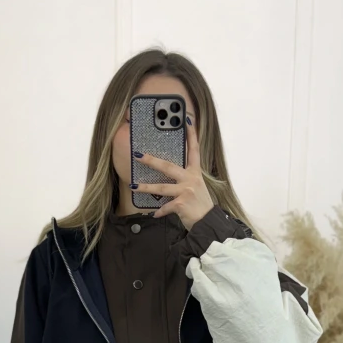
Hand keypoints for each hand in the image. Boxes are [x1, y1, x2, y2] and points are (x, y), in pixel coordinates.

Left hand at [131, 114, 213, 230]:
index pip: (194, 150)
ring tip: (133, 186)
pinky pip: (165, 207)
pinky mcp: (181, 203)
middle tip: (138, 155)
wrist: (208, 222)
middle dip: (151, 160)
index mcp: (195, 172)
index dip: (191, 134)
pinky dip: (159, 211)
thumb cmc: (200, 205)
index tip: (186, 120)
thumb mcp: (196, 187)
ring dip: (146, 187)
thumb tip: (169, 173)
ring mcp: (186, 191)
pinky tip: (154, 214)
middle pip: (168, 166)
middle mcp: (191, 179)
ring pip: (161, 187)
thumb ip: (186, 179)